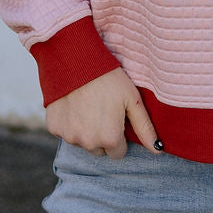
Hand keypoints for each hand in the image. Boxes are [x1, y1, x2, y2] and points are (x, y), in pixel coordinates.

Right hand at [44, 68, 159, 158]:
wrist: (76, 60)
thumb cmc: (109, 78)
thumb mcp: (132, 100)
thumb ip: (145, 128)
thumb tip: (159, 150)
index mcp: (110, 139)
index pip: (118, 153)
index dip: (119, 136)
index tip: (116, 119)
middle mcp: (88, 143)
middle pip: (99, 150)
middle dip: (101, 136)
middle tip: (102, 111)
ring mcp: (69, 136)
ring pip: (81, 142)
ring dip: (85, 130)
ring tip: (88, 106)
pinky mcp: (53, 127)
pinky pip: (64, 132)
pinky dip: (69, 123)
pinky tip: (73, 104)